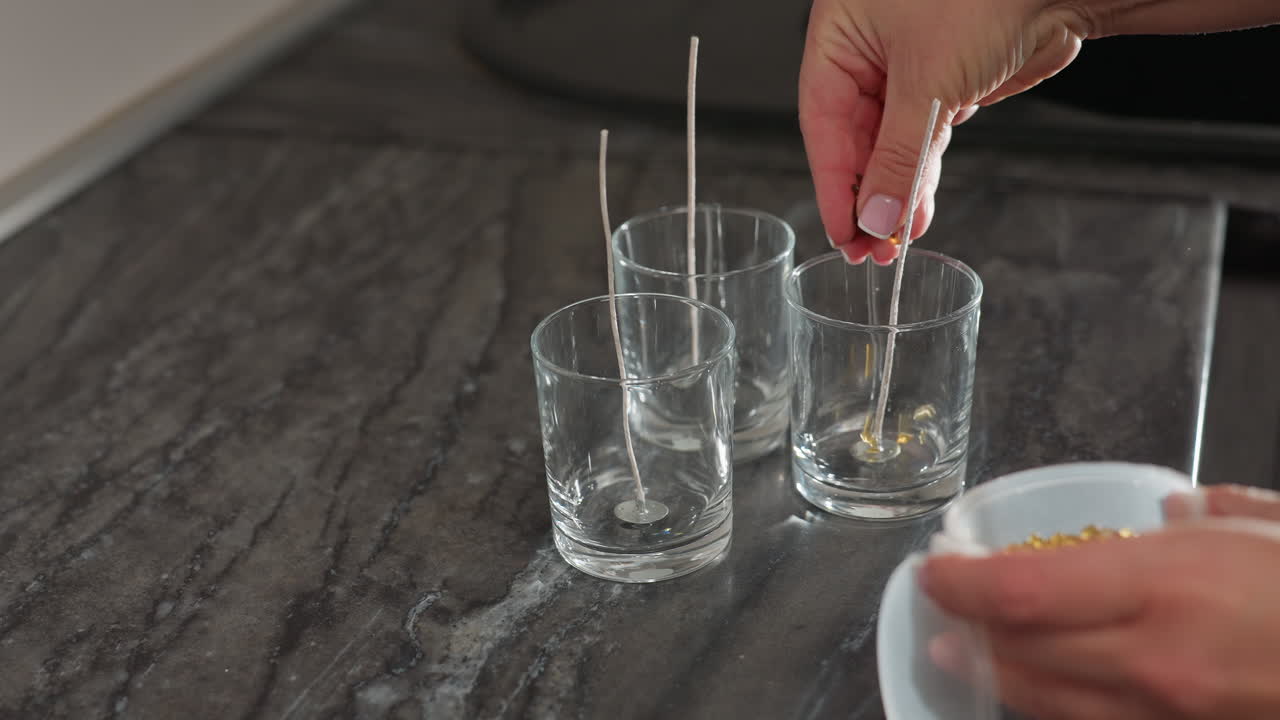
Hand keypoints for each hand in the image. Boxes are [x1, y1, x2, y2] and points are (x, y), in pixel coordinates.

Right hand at [798, 0, 1087, 262]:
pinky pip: (921, 140)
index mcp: (840, 33)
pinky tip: (916, 210)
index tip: (842, 231)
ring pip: (889, 145)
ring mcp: (906, 68)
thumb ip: (898, 157)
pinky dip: (921, 176)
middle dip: (865, 196)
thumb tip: (876, 215)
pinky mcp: (943, 84)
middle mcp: (867, 51)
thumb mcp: (930, 83)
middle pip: (852, 139)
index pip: (822, 122)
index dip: (832, 183)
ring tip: (893, 240)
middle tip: (867, 247)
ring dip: (893, 195)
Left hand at [920, 485, 1279, 719]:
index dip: (959, 582)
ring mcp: (1168, 717)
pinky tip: (1041, 692)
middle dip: (965, 632)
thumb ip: (1212, 515)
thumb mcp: (1274, 528)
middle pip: (1020, 654)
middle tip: (940, 610)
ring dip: (998, 679)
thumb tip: (1170, 508)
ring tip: (965, 657)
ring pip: (1049, 705)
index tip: (934, 565)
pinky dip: (1056, 709)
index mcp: (1166, 588)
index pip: (1019, 591)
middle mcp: (1153, 662)